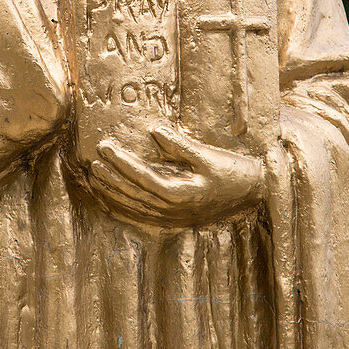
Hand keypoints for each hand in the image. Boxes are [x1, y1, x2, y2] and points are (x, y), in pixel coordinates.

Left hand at [87, 123, 267, 226]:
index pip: (141, 177)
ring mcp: (173, 216)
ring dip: (112, 192)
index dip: (121, 162)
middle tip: (93, 160)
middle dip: (110, 176)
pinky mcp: (175, 217)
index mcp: (180, 193)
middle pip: (133, 193)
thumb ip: (180, 145)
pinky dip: (124, 207)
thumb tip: (154, 131)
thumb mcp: (209, 156)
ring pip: (134, 206)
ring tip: (94, 176)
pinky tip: (110, 199)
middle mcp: (172, 209)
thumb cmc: (234, 172)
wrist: (256, 194)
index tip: (105, 147)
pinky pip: (142, 215)